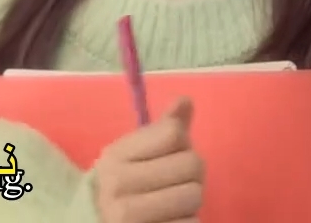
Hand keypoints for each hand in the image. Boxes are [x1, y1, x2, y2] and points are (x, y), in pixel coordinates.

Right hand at [93, 98, 204, 222]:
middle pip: (192, 163)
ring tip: (172, 204)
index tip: (168, 156)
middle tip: (173, 184)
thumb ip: (163, 129)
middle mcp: (118, 183)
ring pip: (195, 194)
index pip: (173, 133)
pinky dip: (187, 222)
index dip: (180, 143)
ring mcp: (130, 215)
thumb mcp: (135, 155)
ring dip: (190, 201)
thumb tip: (186, 100)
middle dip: (190, 174)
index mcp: (115, 155)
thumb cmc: (124, 187)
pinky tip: (170, 220)